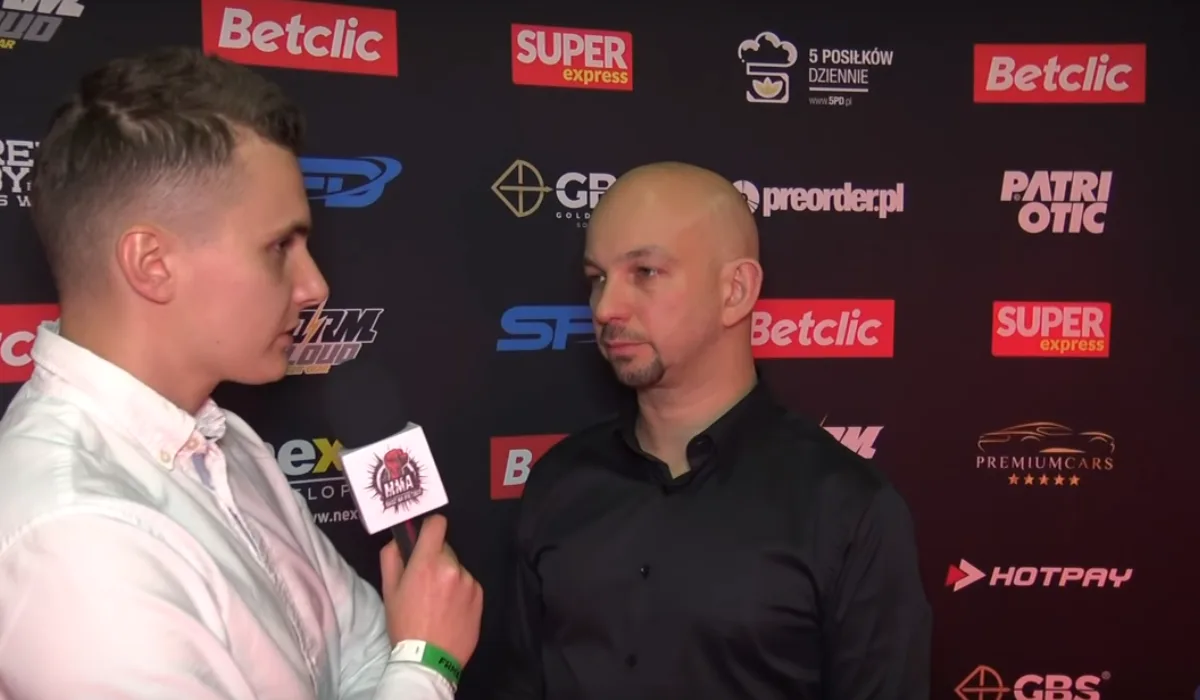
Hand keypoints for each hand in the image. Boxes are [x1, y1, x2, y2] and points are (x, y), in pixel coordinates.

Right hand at [379, 514, 482, 666]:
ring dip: (449, 576)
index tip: (425, 537)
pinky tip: (450, 609)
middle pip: (445, 549)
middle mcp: (452, 566)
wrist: (429, 659)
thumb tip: (398, 539)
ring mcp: (469, 581)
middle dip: (435, 559)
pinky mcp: (480, 595)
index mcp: (427, 562)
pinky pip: (468, 584)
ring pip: (457, 567)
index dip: (430, 527)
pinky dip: (460, 591)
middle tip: (424, 582)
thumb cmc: (405, 623)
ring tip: (438, 602)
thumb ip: (391, 557)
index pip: (437, 524)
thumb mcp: (389, 590)